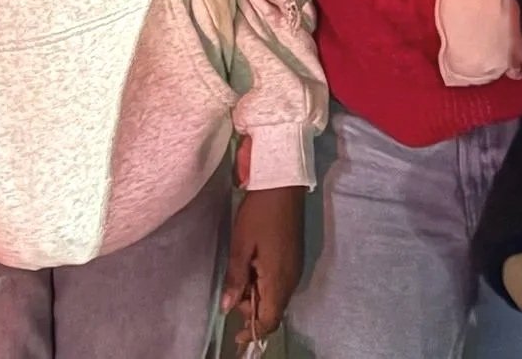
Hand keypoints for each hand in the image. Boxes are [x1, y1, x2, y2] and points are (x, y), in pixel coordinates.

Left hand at [221, 186, 306, 343]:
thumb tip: (227, 307)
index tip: (236, 335)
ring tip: (241, 272)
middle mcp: (291, 280)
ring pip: (276, 296)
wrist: (282, 187)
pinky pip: (280, 283)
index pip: (269, 319)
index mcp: (278, 280)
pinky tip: (252, 266)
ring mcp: (295, 269)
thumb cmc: (258, 215)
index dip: (253, 331)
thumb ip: (235, 279)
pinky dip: (265, 284)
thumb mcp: (240, 246)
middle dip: (251, 309)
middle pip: (273, 310)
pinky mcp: (294, 259)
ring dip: (257, 295)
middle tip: (233, 288)